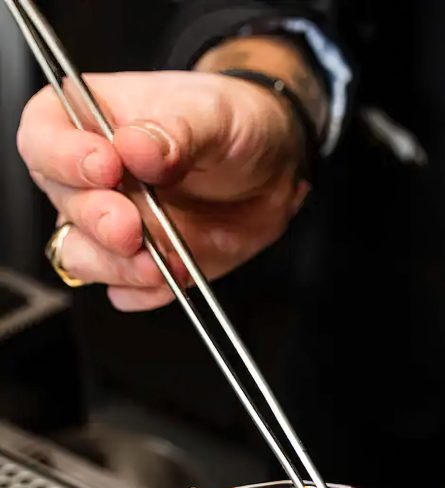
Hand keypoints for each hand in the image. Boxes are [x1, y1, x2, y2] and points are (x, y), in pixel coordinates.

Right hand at [17, 69, 309, 310]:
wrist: (274, 170)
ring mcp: (113, 228)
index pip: (44, 137)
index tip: (105, 166)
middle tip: (132, 227)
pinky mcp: (140, 268)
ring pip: (82, 258)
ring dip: (118, 267)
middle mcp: (90, 179)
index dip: (63, 156)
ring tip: (160, 262)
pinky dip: (150, 292)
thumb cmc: (233, 125)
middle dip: (97, 222)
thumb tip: (138, 147)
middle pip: (64, 205)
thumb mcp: (214, 113)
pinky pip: (128, 292)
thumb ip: (175, 130)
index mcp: (89, 121)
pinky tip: (178, 276)